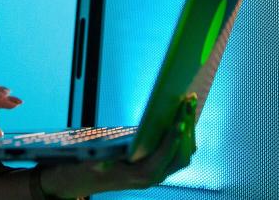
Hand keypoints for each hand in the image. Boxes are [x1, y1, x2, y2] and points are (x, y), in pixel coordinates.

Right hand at [40, 94, 197, 197]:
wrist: (89, 177)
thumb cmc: (91, 164)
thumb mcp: (94, 159)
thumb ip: (103, 161)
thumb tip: (108, 159)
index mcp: (141, 176)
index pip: (164, 158)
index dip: (173, 140)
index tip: (179, 122)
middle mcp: (155, 176)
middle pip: (182, 154)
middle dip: (187, 127)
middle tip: (188, 101)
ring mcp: (160, 171)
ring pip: (184, 152)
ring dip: (189, 128)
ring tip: (189, 103)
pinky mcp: (160, 164)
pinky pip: (179, 150)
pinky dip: (183, 132)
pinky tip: (183, 114)